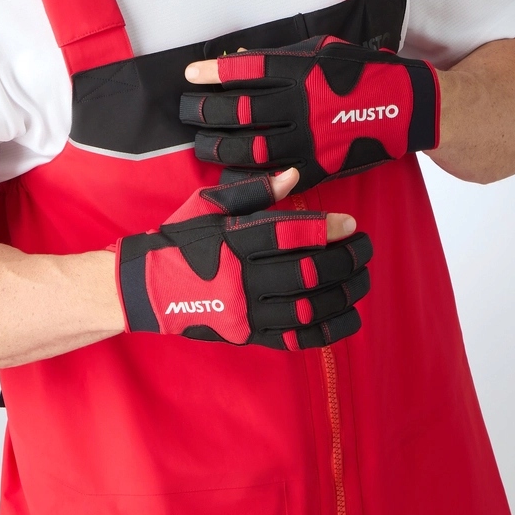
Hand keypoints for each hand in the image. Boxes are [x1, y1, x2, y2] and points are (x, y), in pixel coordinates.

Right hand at [113, 168, 371, 349]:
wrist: (150, 287)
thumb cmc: (183, 238)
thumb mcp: (209, 205)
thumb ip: (253, 191)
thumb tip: (293, 175)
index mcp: (231, 241)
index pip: (286, 234)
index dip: (324, 229)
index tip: (350, 223)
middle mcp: (239, 278)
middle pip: (304, 272)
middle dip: (343, 260)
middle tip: (364, 249)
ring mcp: (244, 312)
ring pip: (306, 307)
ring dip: (342, 294)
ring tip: (362, 278)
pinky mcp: (247, 336)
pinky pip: (295, 338)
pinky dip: (327, 330)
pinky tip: (349, 316)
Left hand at [181, 35, 439, 192]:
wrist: (406, 108)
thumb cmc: (362, 73)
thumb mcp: (324, 51)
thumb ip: (282, 55)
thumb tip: (238, 56)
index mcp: (302, 71)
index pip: (247, 70)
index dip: (215, 72)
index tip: (190, 74)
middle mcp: (302, 104)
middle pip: (240, 111)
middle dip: (205, 111)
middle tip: (185, 109)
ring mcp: (310, 139)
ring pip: (251, 147)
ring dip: (218, 146)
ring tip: (201, 143)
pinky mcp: (319, 167)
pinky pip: (274, 178)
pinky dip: (248, 178)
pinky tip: (229, 174)